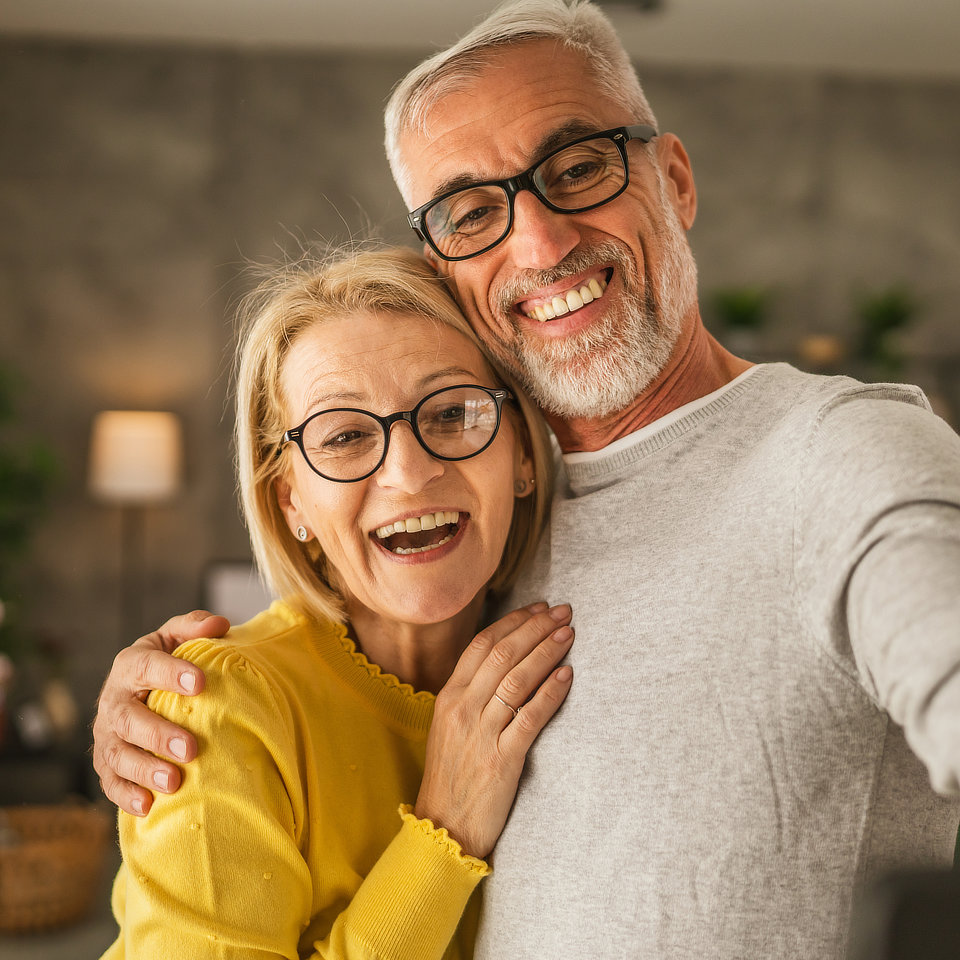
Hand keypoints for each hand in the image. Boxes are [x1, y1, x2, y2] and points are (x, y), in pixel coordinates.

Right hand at [92, 610, 228, 815]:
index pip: (146, 666)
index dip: (170, 673)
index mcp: (130, 665)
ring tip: (175, 781)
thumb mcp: (178, 638)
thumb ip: (195, 626)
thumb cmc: (169, 663)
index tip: (200, 683)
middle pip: (128, 719)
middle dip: (158, 735)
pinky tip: (149, 806)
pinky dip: (127, 796)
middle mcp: (113, 701)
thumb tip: (220, 624)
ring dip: (144, 770)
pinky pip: (111, 784)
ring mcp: (106, 736)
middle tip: (191, 748)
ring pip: (117, 756)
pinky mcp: (107, 765)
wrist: (142, 692)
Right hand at [415, 602, 573, 859]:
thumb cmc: (452, 777)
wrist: (443, 829)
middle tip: (563, 612)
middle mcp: (462, 708)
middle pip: (502, 654)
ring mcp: (481, 733)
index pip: (482, 645)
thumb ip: (470, 694)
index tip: (538, 608)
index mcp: (448, 697)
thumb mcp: (450, 727)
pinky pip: (530, 717)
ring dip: (546, 652)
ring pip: (517, 679)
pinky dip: (550, 693)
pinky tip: (567, 676)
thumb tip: (503, 660)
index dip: (513, 622)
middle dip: (536, 628)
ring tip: (568, 634)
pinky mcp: (502, 759)